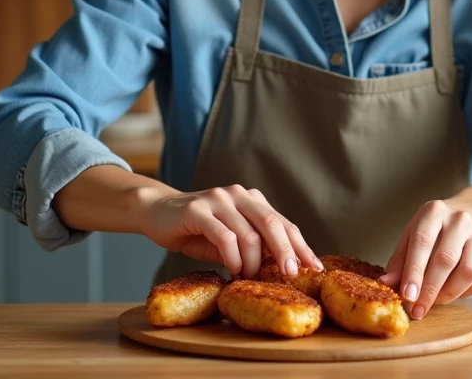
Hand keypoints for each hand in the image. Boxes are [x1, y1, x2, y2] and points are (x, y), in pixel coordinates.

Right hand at [140, 184, 323, 279]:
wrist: (156, 213)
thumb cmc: (196, 230)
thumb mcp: (229, 239)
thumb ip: (252, 246)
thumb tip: (282, 269)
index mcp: (251, 200)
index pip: (283, 223)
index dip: (301, 245)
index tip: (315, 268)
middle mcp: (238, 195)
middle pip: (272, 224)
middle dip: (286, 251)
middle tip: (291, 274)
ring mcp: (218, 200)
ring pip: (249, 233)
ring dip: (253, 262)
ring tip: (248, 277)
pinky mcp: (198, 210)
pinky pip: (224, 237)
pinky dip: (232, 257)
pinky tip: (232, 270)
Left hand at [379, 198, 471, 320]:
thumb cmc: (436, 227)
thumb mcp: (414, 233)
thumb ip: (400, 259)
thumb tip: (387, 283)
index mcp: (434, 212)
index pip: (423, 242)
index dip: (414, 271)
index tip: (407, 295)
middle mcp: (459, 220)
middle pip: (445, 260)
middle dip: (429, 290)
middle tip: (417, 310)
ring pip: (467, 272)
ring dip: (448, 294)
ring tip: (433, 301)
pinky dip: (464, 293)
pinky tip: (451, 293)